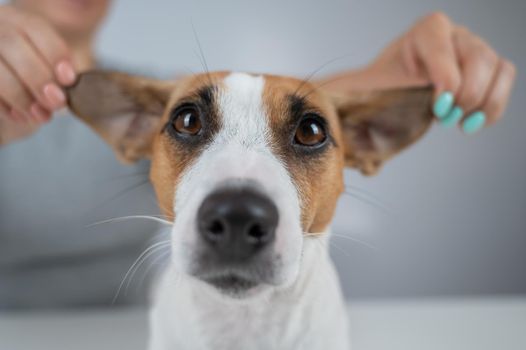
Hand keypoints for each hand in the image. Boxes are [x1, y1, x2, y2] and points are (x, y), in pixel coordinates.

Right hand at [0, 5, 75, 144]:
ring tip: (41, 116)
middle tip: (56, 102)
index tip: (69, 80)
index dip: (54, 54)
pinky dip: (6, 108)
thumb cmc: (40, 72)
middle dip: (38, 78)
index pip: (35, 28)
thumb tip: (60, 94)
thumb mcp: (52, 65)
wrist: (16, 78)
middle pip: (12, 44)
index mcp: (19, 20)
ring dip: (21, 97)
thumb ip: (59, 72)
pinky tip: (22, 118)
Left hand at [367, 12, 515, 132]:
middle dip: (466, 94)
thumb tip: (345, 97)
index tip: (439, 105)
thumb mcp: (365, 86)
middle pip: (479, 56)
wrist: (390, 95)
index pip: (442, 43)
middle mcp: (453, 35)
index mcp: (425, 32)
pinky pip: (504, 81)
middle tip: (445, 117)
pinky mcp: (485, 70)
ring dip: (484, 102)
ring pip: (498, 68)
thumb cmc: (378, 90)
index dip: (446, 75)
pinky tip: (472, 122)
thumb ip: (356, 90)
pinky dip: (493, 106)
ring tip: (460, 122)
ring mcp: (473, 51)